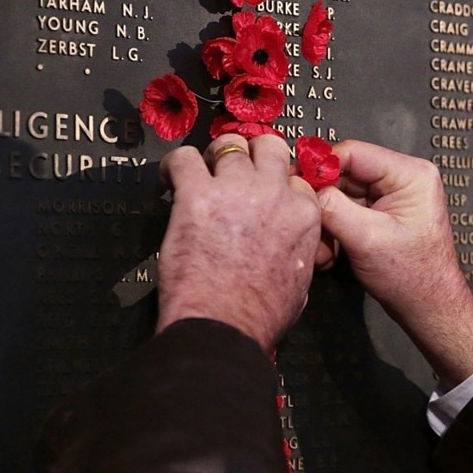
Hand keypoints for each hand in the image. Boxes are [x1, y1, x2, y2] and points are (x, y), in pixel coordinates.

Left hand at [156, 134, 321, 352]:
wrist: (224, 327)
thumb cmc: (259, 317)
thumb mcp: (301, 282)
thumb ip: (298, 251)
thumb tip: (288, 250)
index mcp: (303, 215)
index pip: (294, 177)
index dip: (274, 181)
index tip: (259, 191)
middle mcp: (274, 193)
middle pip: (268, 146)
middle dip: (250, 152)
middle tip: (230, 168)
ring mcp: (236, 189)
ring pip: (228, 144)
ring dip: (212, 156)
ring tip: (198, 173)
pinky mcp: (197, 194)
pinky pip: (184, 158)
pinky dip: (174, 165)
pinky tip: (168, 181)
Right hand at [317, 140, 472, 386]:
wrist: (429, 308)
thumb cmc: (411, 277)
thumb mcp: (366, 238)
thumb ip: (332, 206)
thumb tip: (302, 184)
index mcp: (410, 174)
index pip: (353, 153)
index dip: (320, 167)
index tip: (294, 183)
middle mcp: (403, 177)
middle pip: (345, 173)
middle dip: (323, 201)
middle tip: (306, 223)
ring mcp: (392, 195)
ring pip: (343, 193)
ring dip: (327, 219)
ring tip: (323, 249)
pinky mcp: (383, 212)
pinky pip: (348, 209)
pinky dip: (335, 228)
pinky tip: (331, 251)